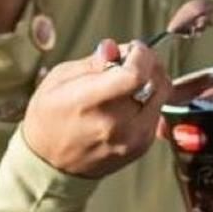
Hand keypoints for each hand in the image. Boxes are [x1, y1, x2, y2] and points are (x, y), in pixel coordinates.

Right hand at [21, 37, 169, 177]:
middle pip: (156, 83)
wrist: (51, 163)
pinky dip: (149, 100)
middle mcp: (115, 124)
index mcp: (89, 103)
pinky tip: (129, 99)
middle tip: (136, 58)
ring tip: (131, 78)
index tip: (134, 48)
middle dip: (150, 63)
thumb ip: (93, 63)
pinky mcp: (141, 146)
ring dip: (152, 81)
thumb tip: (115, 48)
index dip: (142, 55)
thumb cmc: (50, 117)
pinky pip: (156, 113)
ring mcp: (132, 138)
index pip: (135, 75)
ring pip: (162, 97)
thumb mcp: (59, 80)